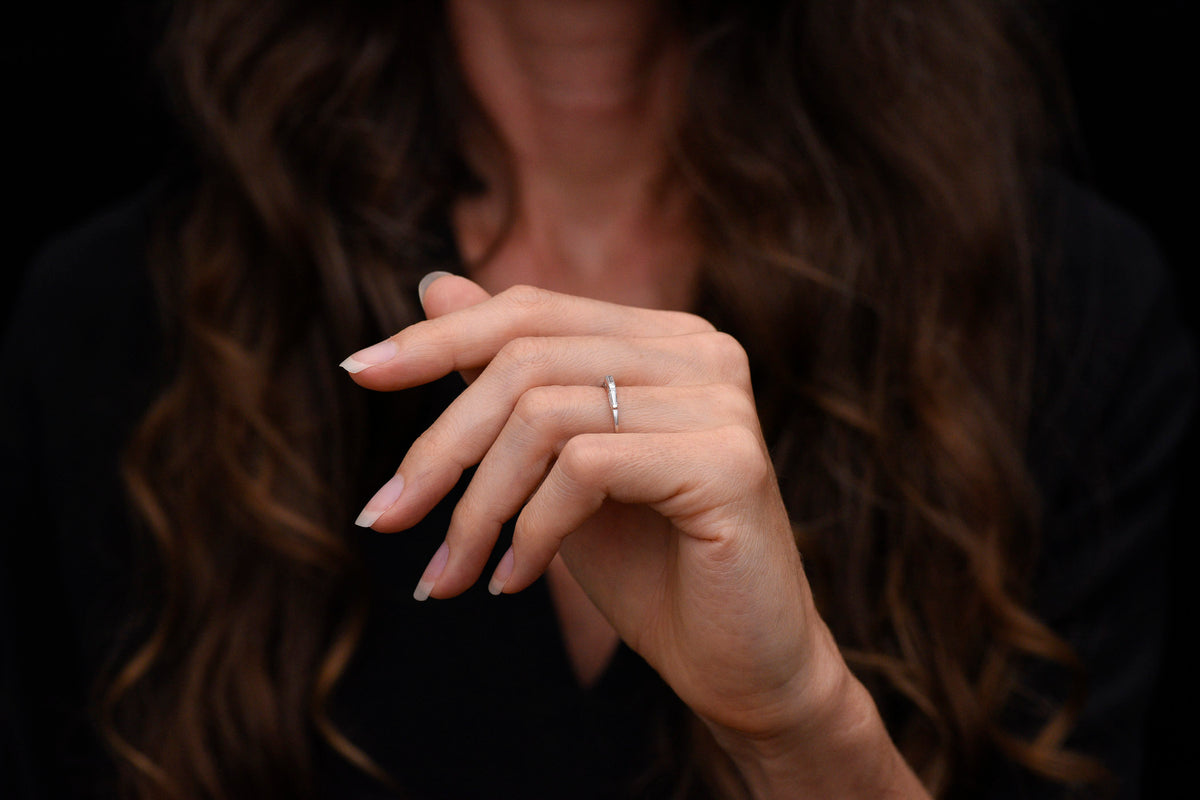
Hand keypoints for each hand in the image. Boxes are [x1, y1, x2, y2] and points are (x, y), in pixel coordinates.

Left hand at [342, 274, 925, 796]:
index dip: (437, 338)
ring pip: (544, 414)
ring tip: (451, 576)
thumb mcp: (554, 466)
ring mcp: (721, 400)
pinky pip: (585, 468)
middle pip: (524, 360)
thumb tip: (434, 284)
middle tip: (385, 519)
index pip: (530, 310)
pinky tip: (516, 583)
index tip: (356, 371)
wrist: (741, 665)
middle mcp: (700, 351)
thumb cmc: (648, 566)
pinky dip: (530, 531)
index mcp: (663, 339)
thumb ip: (508, 377)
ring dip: (476, 507)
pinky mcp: (728, 460)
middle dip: (440, 447)